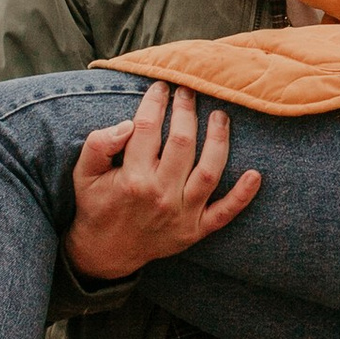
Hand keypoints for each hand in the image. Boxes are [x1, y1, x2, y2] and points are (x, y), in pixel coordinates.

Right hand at [66, 82, 260, 278]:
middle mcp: (160, 195)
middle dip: (186, 111)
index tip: (161, 86)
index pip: (148, 128)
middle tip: (188, 92)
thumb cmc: (97, 205)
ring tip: (220, 116)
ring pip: (209, 171)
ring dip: (218, 140)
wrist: (106, 252)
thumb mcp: (84, 174)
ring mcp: (182, 215)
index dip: (155, 102)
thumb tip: (127, 124)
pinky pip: (225, 213)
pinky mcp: (196, 230)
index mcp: (133, 178)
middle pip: (183, 143)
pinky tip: (255, 175)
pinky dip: (243, 196)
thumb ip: (98, 145)